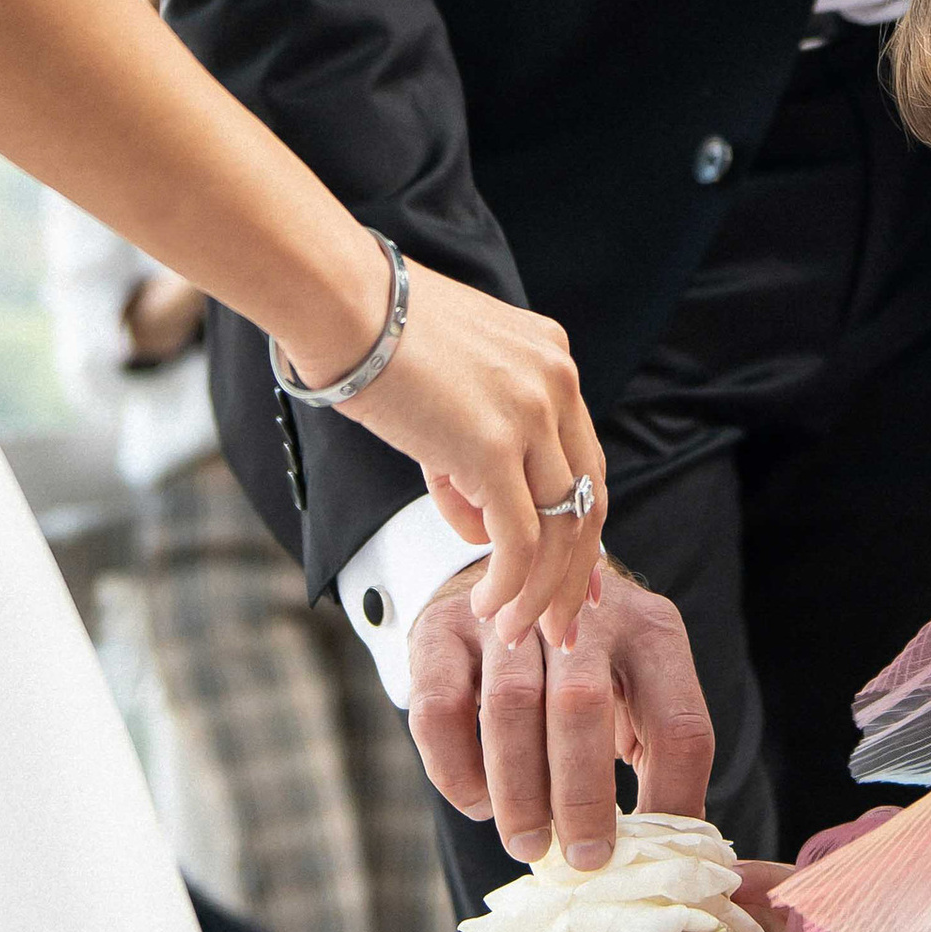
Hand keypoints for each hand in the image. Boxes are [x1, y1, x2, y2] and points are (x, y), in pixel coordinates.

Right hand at [297, 260, 604, 652]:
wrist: (342, 301)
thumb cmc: (374, 332)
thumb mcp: (451, 380)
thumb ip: (475, 445)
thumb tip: (482, 518)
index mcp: (550, 361)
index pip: (584, 459)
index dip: (583, 524)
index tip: (579, 574)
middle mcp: (556, 383)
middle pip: (588, 498)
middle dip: (576, 573)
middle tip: (562, 624)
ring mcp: (531, 414)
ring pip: (560, 528)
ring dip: (539, 591)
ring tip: (512, 630)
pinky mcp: (494, 447)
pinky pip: (520, 539)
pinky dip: (509, 585)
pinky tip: (485, 607)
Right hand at [409, 561, 712, 869]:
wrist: (511, 582)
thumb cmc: (586, 665)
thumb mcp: (637, 690)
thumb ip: (654, 752)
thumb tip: (667, 847)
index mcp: (652, 632)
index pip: (678, 722)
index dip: (671, 799)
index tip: (652, 854)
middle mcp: (582, 613)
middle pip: (583, 704)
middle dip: (582, 796)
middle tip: (582, 860)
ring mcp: (506, 617)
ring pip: (511, 705)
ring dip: (520, 791)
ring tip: (529, 845)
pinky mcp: (441, 631)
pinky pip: (440, 709)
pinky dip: (458, 771)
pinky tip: (478, 802)